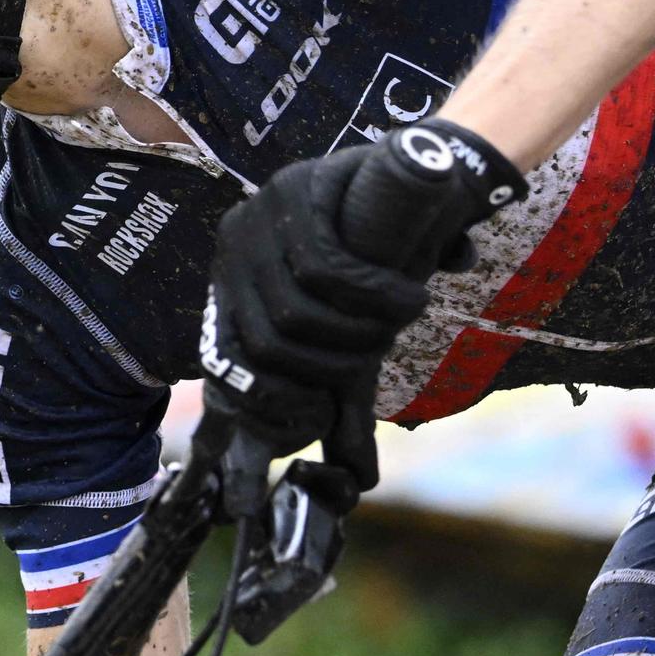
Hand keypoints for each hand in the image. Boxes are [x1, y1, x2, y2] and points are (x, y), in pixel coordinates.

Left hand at [197, 120, 525, 515]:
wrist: (427, 175)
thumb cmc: (388, 259)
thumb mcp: (358, 330)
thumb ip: (350, 396)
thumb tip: (354, 480)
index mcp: (235, 287)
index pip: (227, 363)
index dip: (266, 404)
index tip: (313, 419)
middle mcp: (234, 251)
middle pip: (263, 342)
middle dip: (330, 365)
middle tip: (380, 351)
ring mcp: (257, 216)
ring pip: (293, 310)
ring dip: (356, 331)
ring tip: (402, 318)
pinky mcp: (295, 188)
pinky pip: (323, 266)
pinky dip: (372, 295)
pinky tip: (407, 297)